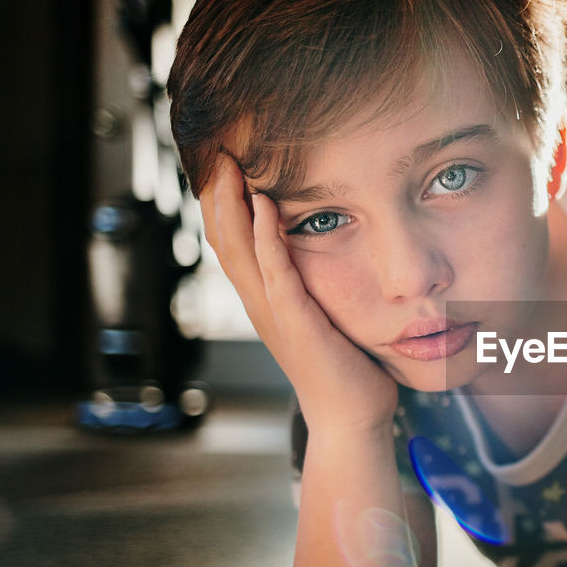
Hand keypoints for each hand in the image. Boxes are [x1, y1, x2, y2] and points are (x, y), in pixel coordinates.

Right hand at [201, 155, 398, 435]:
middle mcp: (261, 304)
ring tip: (227, 163)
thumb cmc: (347, 371)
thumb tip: (331, 258)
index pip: (234, 242)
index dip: (224, 202)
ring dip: (232, 205)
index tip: (225, 161)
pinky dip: (268, 238)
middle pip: (224, 239)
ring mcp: (274, 314)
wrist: (352, 419)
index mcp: (267, 301)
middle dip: (218, 192)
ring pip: (239, 251)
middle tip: (214, 147)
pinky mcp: (296, 323)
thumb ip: (317, 289)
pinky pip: (276, 273)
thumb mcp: (324, 318)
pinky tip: (267, 206)